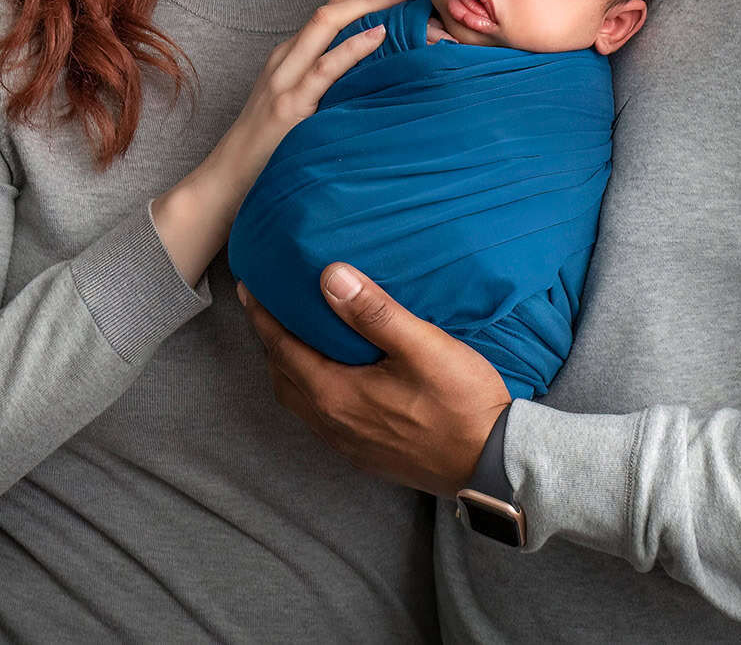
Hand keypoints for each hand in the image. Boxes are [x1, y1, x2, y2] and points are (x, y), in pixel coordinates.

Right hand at [153, 0, 423, 285]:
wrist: (227, 182)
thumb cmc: (271, 151)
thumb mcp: (302, 109)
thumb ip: (331, 89)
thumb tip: (380, 81)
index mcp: (291, 57)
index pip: (335, 12)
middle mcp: (287, 58)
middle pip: (335, 7)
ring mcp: (285, 79)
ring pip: (327, 23)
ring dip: (373, 7)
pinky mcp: (288, 106)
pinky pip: (323, 69)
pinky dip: (353, 48)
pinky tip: (379, 36)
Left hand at [239, 263, 510, 496]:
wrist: (491, 464)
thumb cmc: (461, 402)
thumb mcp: (423, 346)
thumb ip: (375, 312)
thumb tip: (330, 276)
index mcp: (336, 394)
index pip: (283, 349)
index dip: (263, 317)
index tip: (249, 288)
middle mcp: (332, 423)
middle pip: (283, 377)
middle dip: (271, 340)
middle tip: (268, 307)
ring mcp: (348, 443)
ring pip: (299, 400)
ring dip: (289, 367)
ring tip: (293, 337)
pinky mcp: (366, 454)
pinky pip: (319, 417)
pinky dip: (309, 389)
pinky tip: (329, 376)